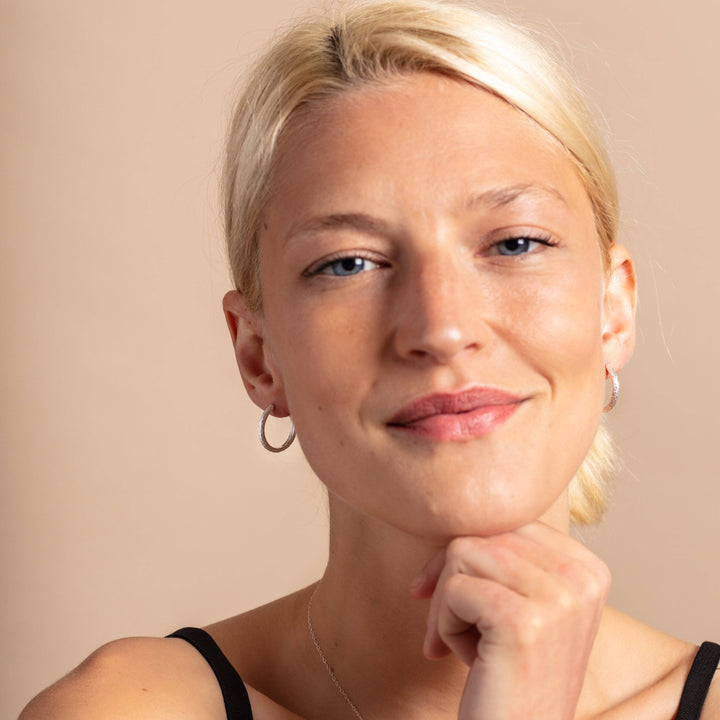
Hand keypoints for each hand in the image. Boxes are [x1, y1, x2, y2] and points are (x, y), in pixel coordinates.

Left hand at [410, 522, 609, 719]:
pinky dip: (443, 624)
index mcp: (587, 566)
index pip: (506, 521)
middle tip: (450, 629)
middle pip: (482, 532)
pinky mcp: (524, 621)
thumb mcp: (522, 605)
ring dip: (447, 603)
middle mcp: (582, 576)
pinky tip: (463, 659)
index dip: (468, 554)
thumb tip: (449, 505)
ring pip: (461, 552)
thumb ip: (507, 556)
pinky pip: (454, 588)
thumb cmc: (510, 676)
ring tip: (464, 643)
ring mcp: (559, 597)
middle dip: (450, 578)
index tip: (451, 594)